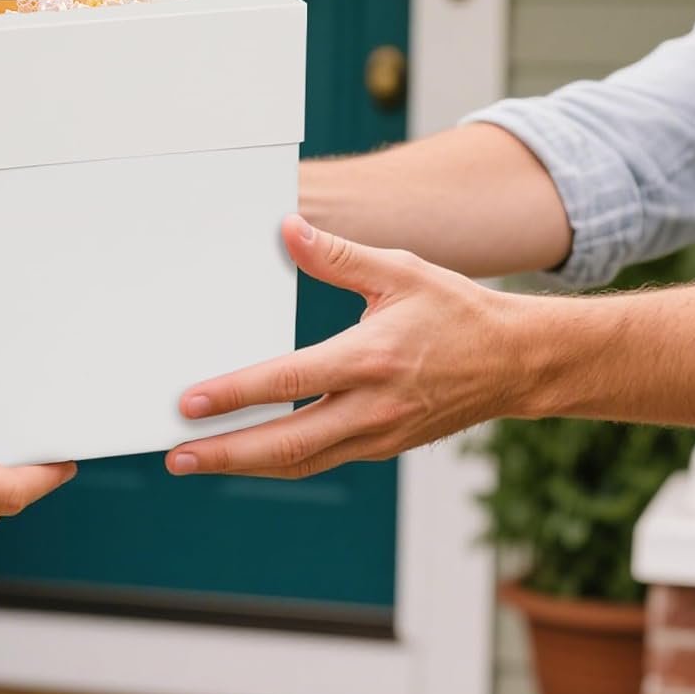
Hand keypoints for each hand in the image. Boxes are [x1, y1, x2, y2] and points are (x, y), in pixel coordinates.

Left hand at [166, 214, 531, 479]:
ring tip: (196, 460)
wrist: (517, 363)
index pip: (288, 382)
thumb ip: (338, 255)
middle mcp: (372, 406)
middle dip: (226, 452)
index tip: (191, 402)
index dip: (235, 394)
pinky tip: (247, 453)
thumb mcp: (400, 271)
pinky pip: (321, 459)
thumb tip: (286, 230)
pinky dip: (280, 461)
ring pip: (301, 461)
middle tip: (177, 454)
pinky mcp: (383, 446)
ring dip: (245, 463)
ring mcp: (378, 434)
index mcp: (370, 358)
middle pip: (286, 442)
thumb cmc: (456, 310)